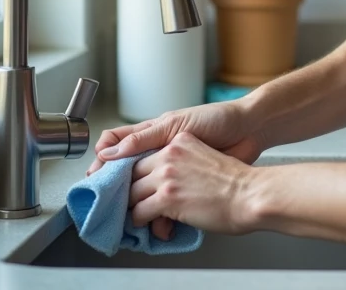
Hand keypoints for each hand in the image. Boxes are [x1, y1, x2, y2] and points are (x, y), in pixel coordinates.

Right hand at [87, 100, 264, 240]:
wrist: (250, 132)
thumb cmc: (216, 119)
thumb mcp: (176, 124)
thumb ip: (144, 138)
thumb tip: (109, 151)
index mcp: (151, 134)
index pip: (115, 146)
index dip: (102, 161)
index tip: (95, 178)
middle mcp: (157, 154)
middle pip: (126, 176)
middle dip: (117, 194)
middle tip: (111, 208)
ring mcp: (170, 172)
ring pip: (144, 195)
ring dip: (138, 210)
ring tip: (134, 222)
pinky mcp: (185, 188)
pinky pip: (166, 206)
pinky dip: (161, 219)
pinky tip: (160, 226)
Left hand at [128, 132, 255, 234]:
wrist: (251, 193)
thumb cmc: (237, 180)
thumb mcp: (205, 157)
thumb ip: (183, 163)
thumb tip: (171, 182)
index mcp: (180, 141)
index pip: (145, 154)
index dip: (141, 173)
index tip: (140, 185)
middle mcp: (169, 155)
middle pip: (133, 173)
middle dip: (134, 190)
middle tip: (138, 203)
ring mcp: (166, 176)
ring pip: (132, 193)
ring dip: (136, 207)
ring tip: (144, 217)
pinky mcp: (166, 198)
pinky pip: (139, 212)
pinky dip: (142, 222)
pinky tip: (152, 226)